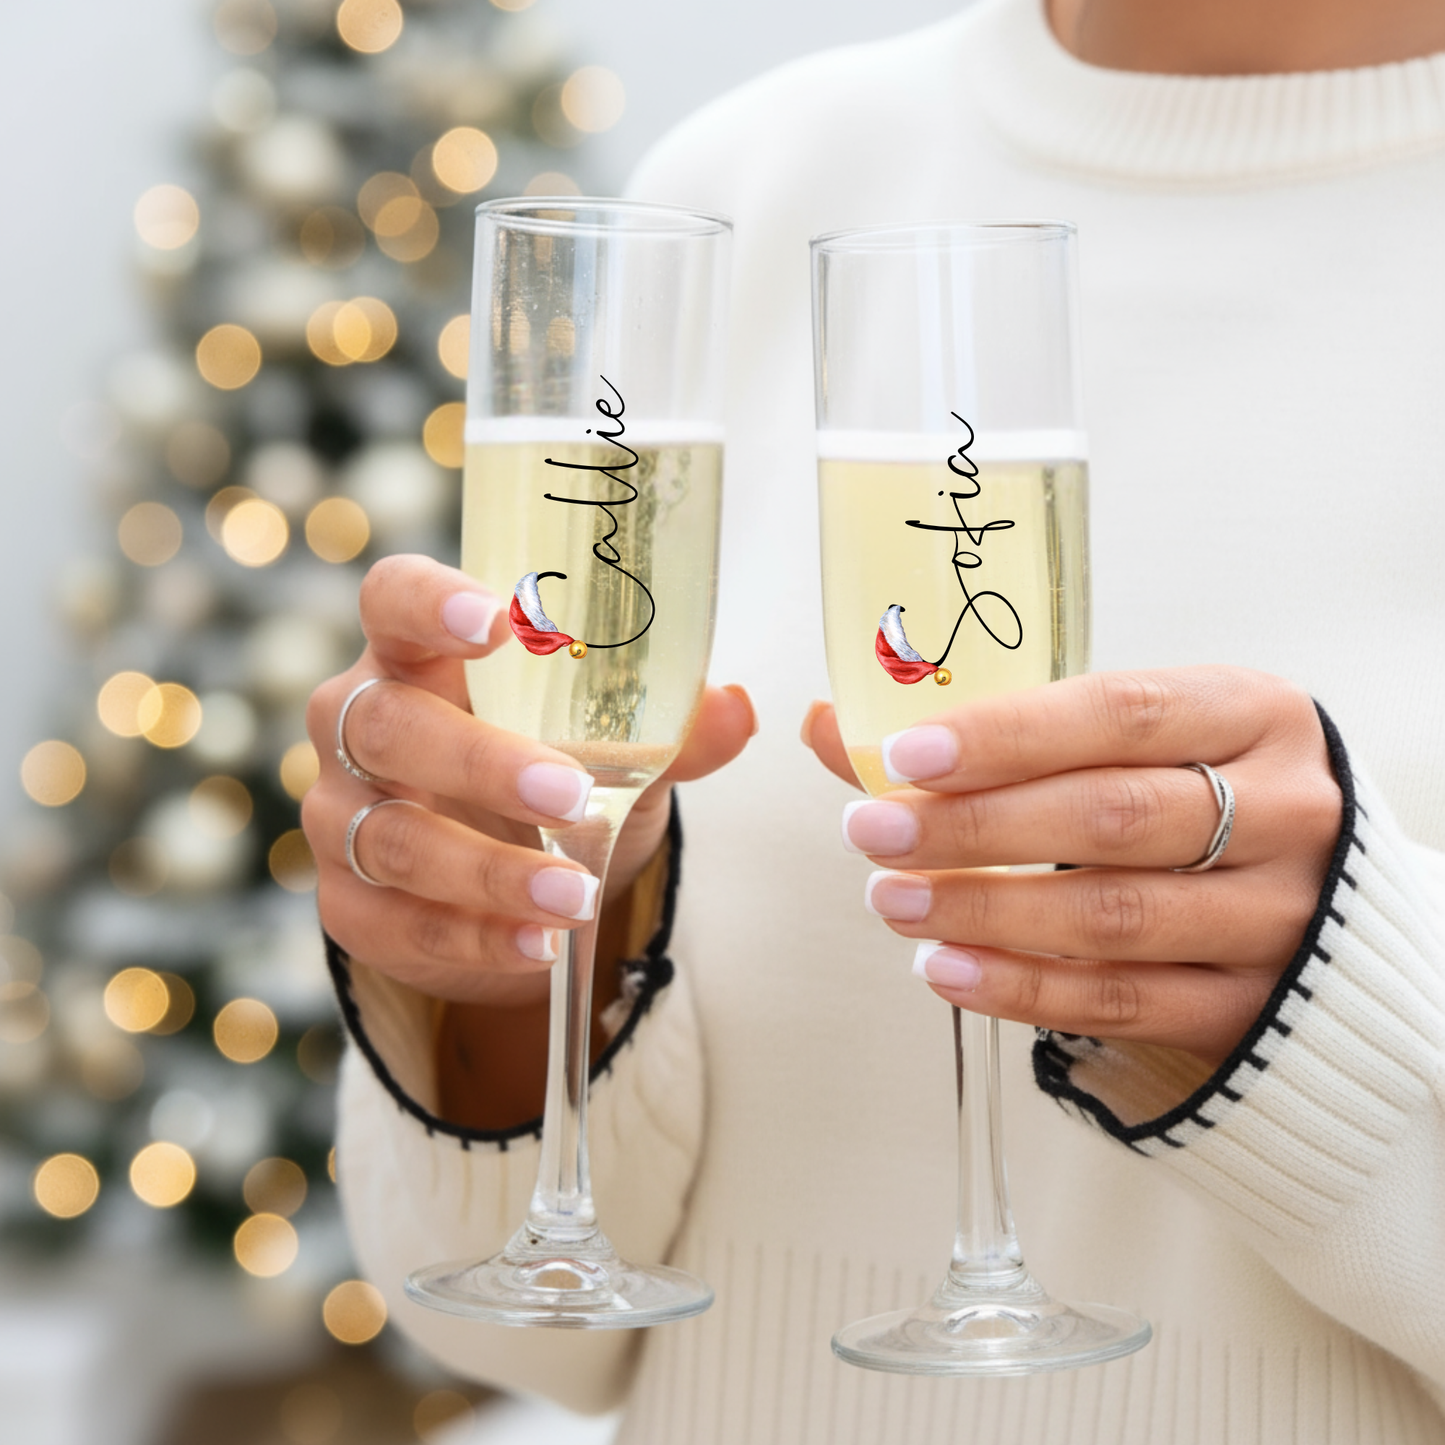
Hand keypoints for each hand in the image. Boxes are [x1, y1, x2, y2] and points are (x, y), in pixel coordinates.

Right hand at [303, 555, 754, 1010]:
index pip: (394, 599)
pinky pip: (394, 922)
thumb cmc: (550, 777)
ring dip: (488, 871)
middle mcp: (359, 723)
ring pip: (390, 837)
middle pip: (386, 725)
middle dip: (479, 762)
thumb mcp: (612, 748)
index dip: (429, 602)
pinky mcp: (347, 903)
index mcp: (419, 654)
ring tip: (577, 897)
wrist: (510, 888)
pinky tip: (541, 945)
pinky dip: (473, 938)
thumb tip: (733, 709)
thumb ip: (666, 729)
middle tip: (570, 793)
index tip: (494, 620)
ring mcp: (340, 815)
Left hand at [805, 668, 1341, 1067]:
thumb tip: (830, 724)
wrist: (1318, 900)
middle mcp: (1282, 810)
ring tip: (894, 900)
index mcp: (1252, 713)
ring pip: (1114, 918)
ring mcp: (1276, 917)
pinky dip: (1022, 990)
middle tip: (873, 830)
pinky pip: (1123, 1004)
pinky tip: (946, 970)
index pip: (1121, 713)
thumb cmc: (1195, 792)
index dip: (1009, 736)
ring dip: (986, 909)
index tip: (907, 754)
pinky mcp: (1251, 1006)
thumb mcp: (1126, 738)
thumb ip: (991, 734)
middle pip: (1112, 818)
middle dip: (976, 827)